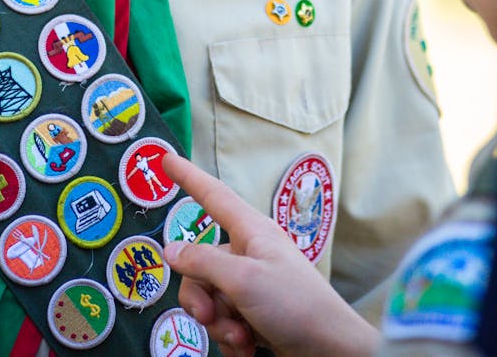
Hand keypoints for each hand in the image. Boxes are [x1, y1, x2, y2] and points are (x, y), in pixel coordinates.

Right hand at [162, 152, 379, 356]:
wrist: (330, 350)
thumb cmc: (294, 304)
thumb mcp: (242, 280)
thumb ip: (202, 263)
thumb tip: (169, 249)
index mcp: (250, 231)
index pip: (212, 195)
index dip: (188, 176)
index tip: (166, 159)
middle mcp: (249, 252)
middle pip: (200, 264)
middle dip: (200, 298)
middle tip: (210, 317)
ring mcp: (251, 284)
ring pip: (210, 297)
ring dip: (218, 324)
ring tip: (240, 338)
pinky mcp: (254, 312)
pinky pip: (224, 320)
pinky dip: (230, 337)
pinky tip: (246, 349)